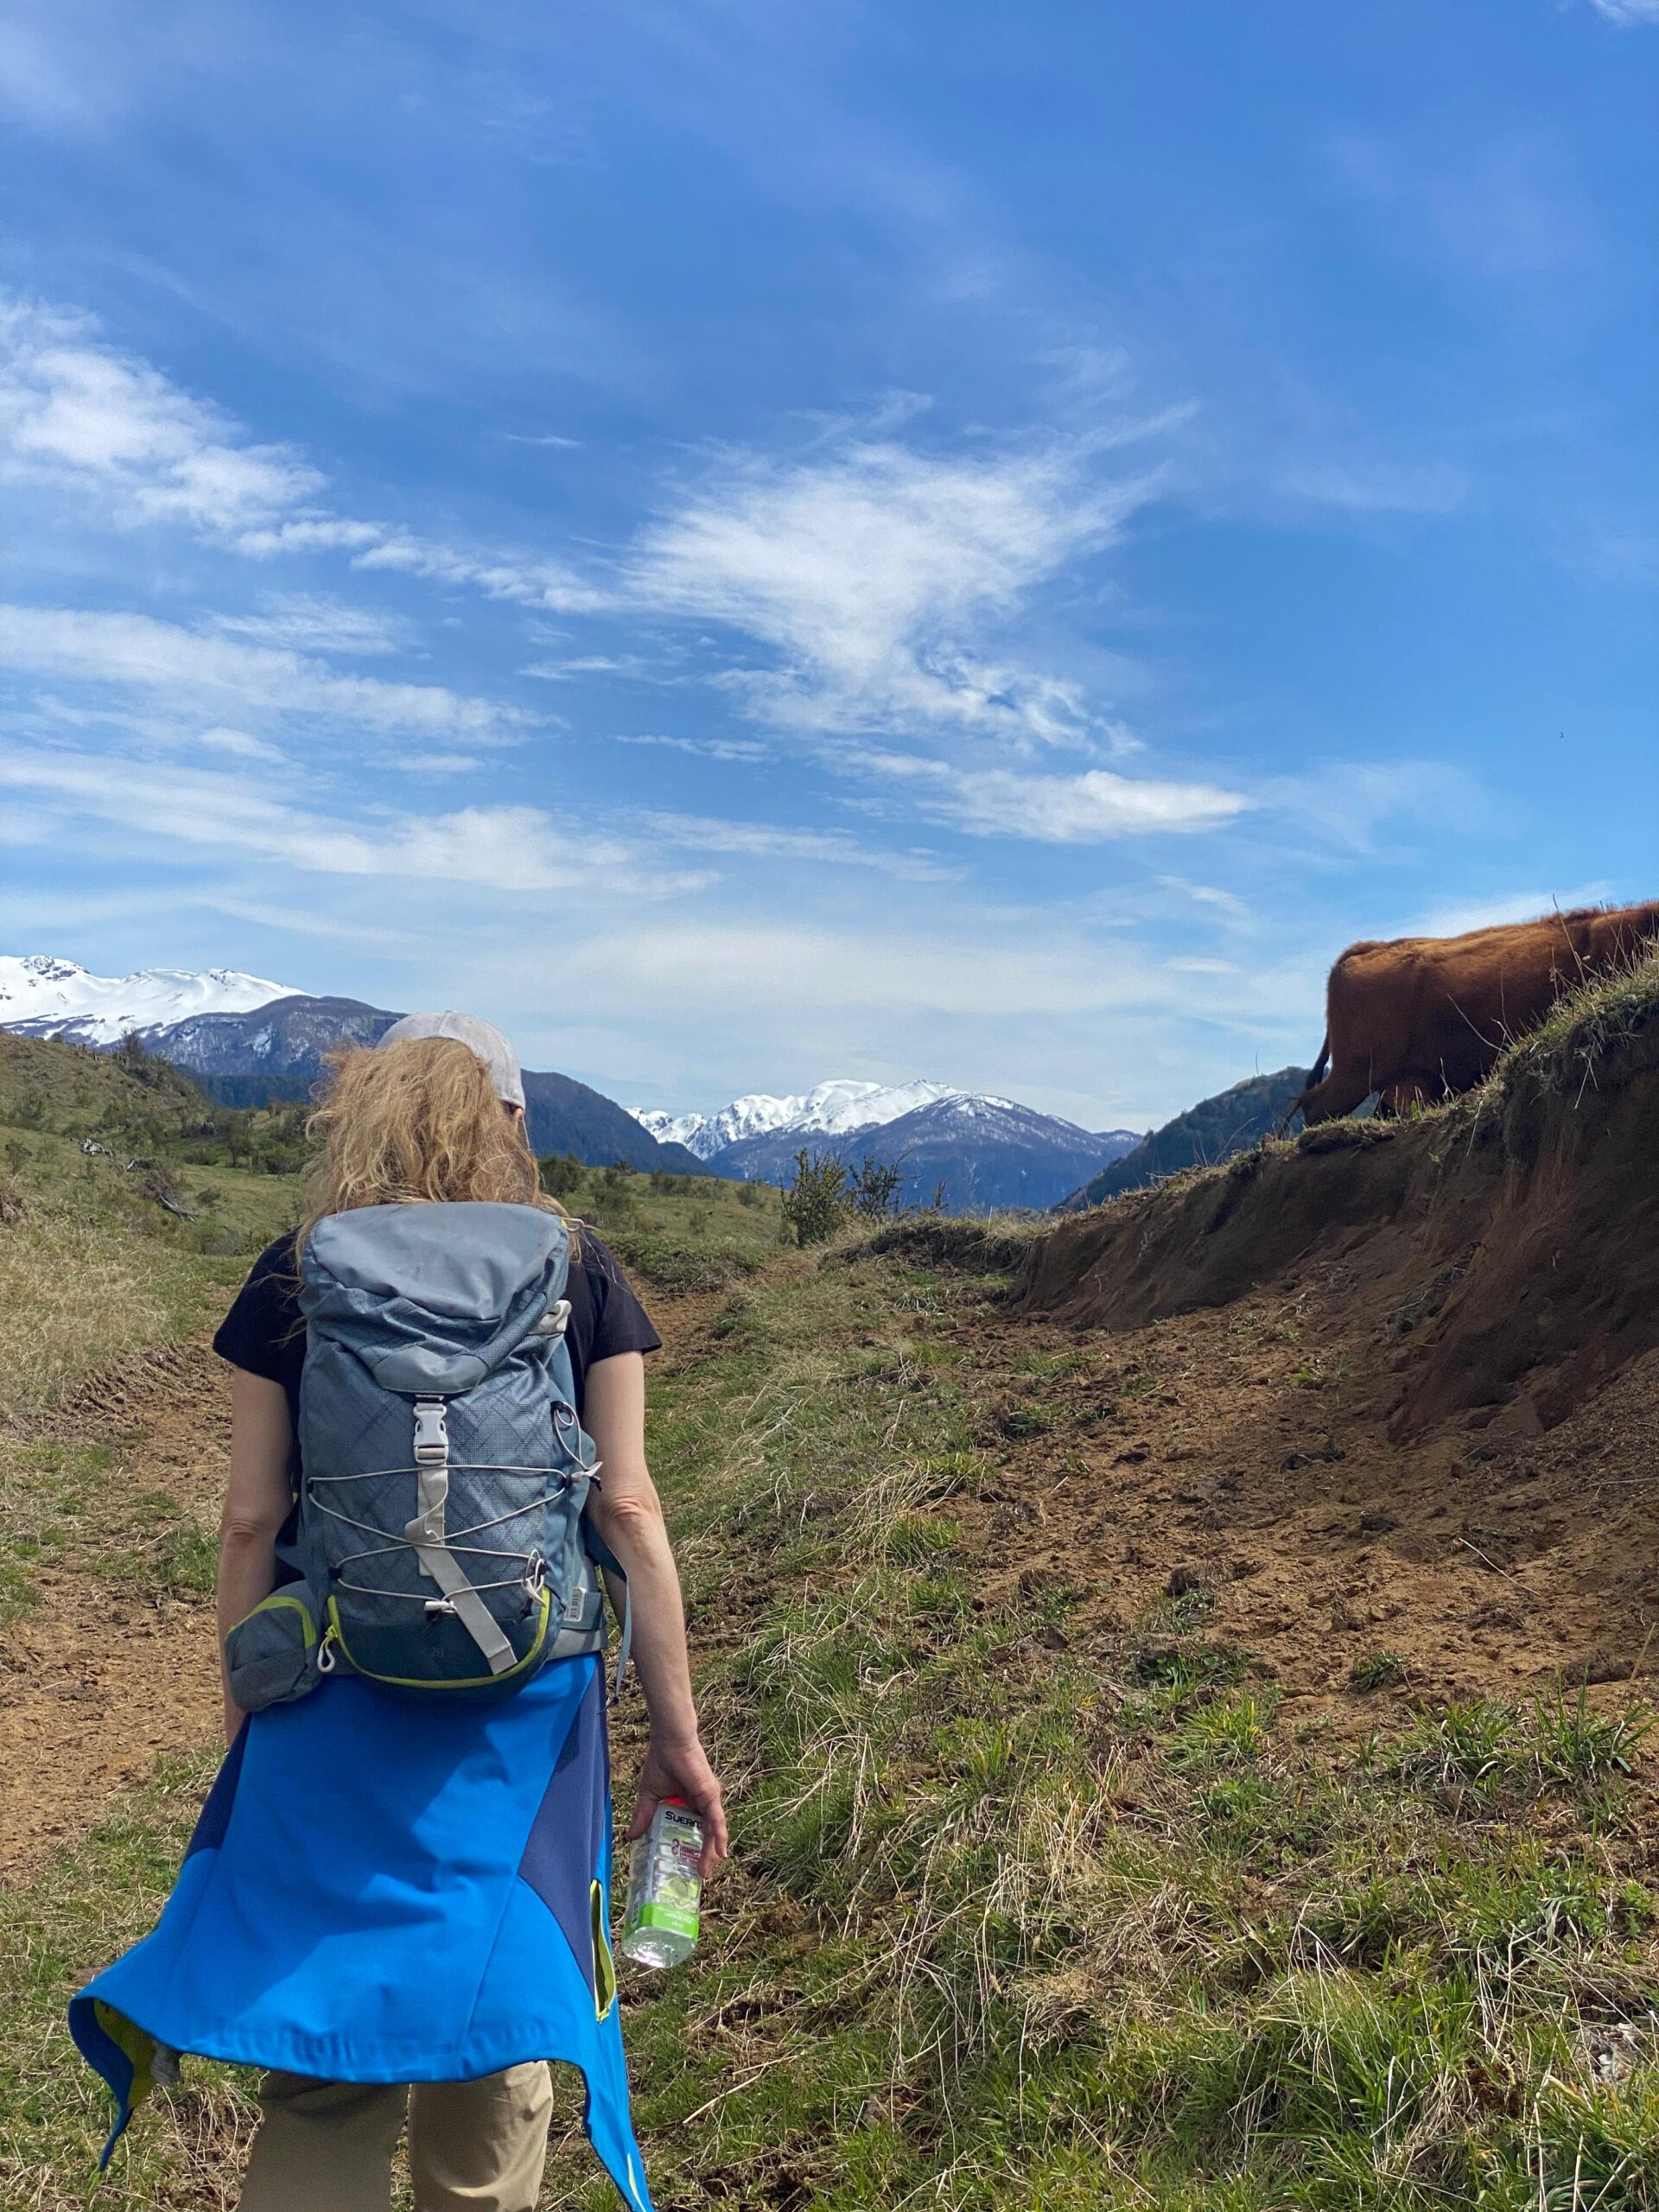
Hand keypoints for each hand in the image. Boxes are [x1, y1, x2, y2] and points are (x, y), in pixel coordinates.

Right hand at [627, 1734, 728, 1876]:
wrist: (669, 1742)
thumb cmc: (661, 1763)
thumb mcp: (649, 1797)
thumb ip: (643, 1817)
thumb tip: (630, 1838)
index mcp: (689, 1803)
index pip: (694, 1831)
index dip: (693, 1849)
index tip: (688, 1867)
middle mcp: (702, 1804)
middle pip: (706, 1835)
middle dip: (704, 1855)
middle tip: (698, 1875)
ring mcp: (708, 1800)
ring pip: (713, 1831)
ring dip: (711, 1852)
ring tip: (705, 1871)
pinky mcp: (710, 1795)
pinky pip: (716, 1820)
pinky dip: (718, 1836)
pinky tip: (719, 1852)